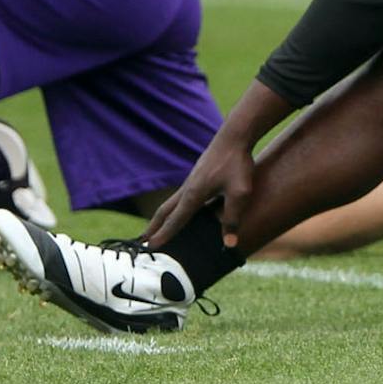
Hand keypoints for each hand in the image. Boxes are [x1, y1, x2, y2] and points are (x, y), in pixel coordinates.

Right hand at [144, 135, 255, 249]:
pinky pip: (181, 196)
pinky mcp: (198, 175)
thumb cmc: (237, 163)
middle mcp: (187, 188)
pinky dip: (174, 207)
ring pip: (172, 203)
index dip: (163, 235)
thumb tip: (229, 244)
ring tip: (156, 228)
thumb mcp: (240, 193)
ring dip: (162, 217)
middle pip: (165, 212)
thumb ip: (232, 218)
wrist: (235, 135)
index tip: (150, 247)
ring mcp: (191, 180)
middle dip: (154, 227)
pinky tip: (182, 210)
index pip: (175, 220)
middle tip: (142, 240)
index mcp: (193, 195)